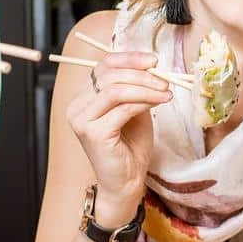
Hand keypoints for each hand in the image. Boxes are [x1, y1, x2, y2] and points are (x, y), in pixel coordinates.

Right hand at [66, 50, 170, 211]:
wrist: (126, 183)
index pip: (103, 65)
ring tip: (166, 93)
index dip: (129, 58)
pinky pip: (122, 108)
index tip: (154, 60)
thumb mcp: (133, 108)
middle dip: (142, 74)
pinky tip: (159, 102)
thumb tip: (151, 65)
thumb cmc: (130, 147)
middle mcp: (76, 106)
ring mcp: (82, 120)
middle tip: (166, 81)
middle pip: (109, 75)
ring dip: (146, 87)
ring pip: (115, 89)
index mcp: (83, 96)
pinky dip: (145, 101)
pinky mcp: (93, 133)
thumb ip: (135, 87)